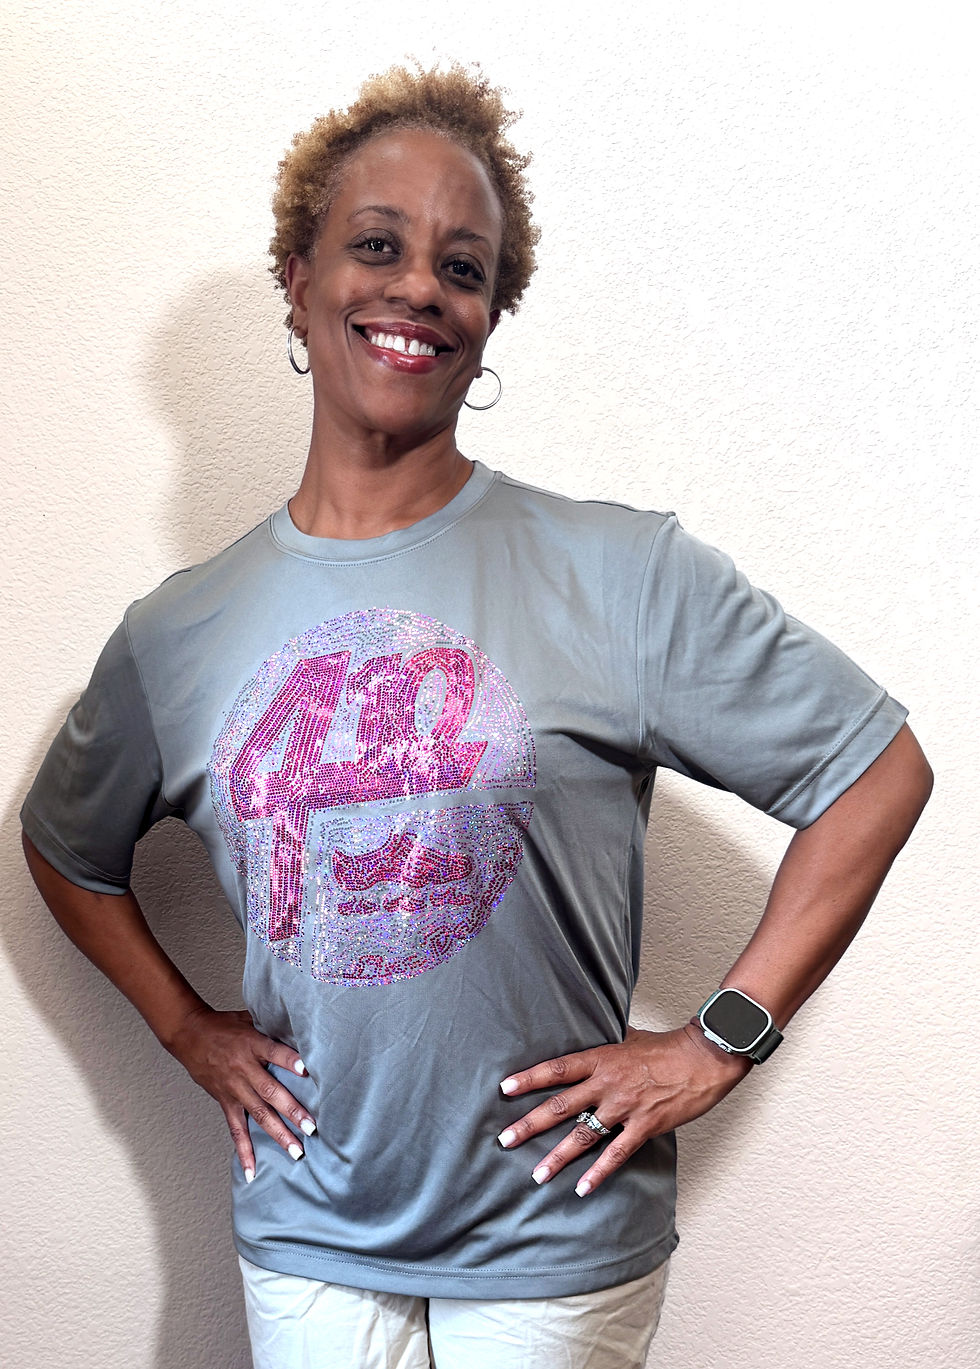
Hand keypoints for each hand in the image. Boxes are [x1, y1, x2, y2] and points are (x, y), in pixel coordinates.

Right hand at [166, 1006, 314, 1180]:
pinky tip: (252, 1171)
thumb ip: (272, 1028)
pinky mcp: (225, 1101)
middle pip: (270, 1091)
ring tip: (296, 1151)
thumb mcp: (249, 1019)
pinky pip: (235, 1129)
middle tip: (312, 1127)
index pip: (274, 1052)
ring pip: (258, 1114)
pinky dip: (243, 1151)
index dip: (289, 1061)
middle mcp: (243, 1069)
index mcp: (252, 1044)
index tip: (307, 1070)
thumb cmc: (224, 1025)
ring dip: (278, 1134)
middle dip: (292, 1110)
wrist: (189, 1035)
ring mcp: (234, 1088)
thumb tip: (301, 1030)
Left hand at [497, 1024, 750, 1195]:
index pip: (557, 1069)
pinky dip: (599, 1173)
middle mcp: (607, 1083)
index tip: (505, 1089)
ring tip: (536, 1175)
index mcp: (601, 1058)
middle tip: (505, 1139)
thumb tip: (586, 1034)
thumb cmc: (667, 1046)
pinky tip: (582, 1188)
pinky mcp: (645, 1126)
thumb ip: (605, 1042)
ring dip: (558, 1157)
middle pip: (561, 1105)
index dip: (530, 1078)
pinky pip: (617, 1154)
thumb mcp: (629, 1036)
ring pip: (584, 1135)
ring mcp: (625, 1106)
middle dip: (530, 1124)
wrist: (704, 1057)